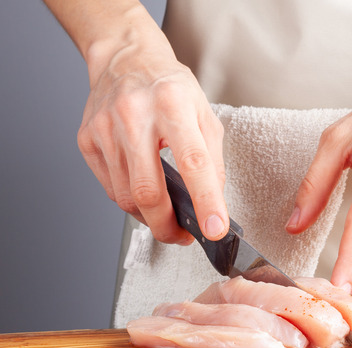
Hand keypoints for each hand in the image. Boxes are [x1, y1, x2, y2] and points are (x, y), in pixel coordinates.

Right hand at [78, 43, 227, 243]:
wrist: (127, 58)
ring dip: (150, 217)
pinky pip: (110, 188)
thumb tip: (213, 202)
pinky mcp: (87, 140)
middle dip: (167, 226)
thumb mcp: (205, 114)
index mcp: (173, 105)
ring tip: (167, 215)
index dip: (206, 202)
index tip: (215, 229)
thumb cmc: (170, 87)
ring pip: (126, 197)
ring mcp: (105, 128)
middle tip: (182, 236)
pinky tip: (144, 193)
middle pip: (148, 191)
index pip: (194, 164)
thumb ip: (213, 159)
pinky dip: (131, 201)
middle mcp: (135, 115)